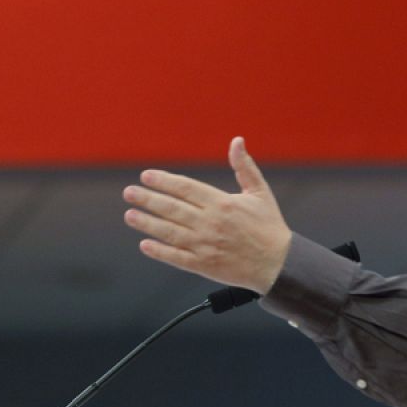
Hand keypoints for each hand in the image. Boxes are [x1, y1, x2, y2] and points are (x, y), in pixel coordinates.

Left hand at [123, 137, 292, 293]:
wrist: (278, 264)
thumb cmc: (269, 226)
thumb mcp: (260, 192)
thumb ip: (244, 166)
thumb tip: (237, 140)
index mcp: (222, 203)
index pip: (186, 188)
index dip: (164, 181)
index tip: (146, 176)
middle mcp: (210, 223)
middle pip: (172, 208)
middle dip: (148, 199)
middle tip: (128, 192)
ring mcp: (205, 245)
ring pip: (170, 232)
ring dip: (147, 223)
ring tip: (129, 215)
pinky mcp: (204, 265)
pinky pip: (177, 257)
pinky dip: (160, 251)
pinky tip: (145, 245)